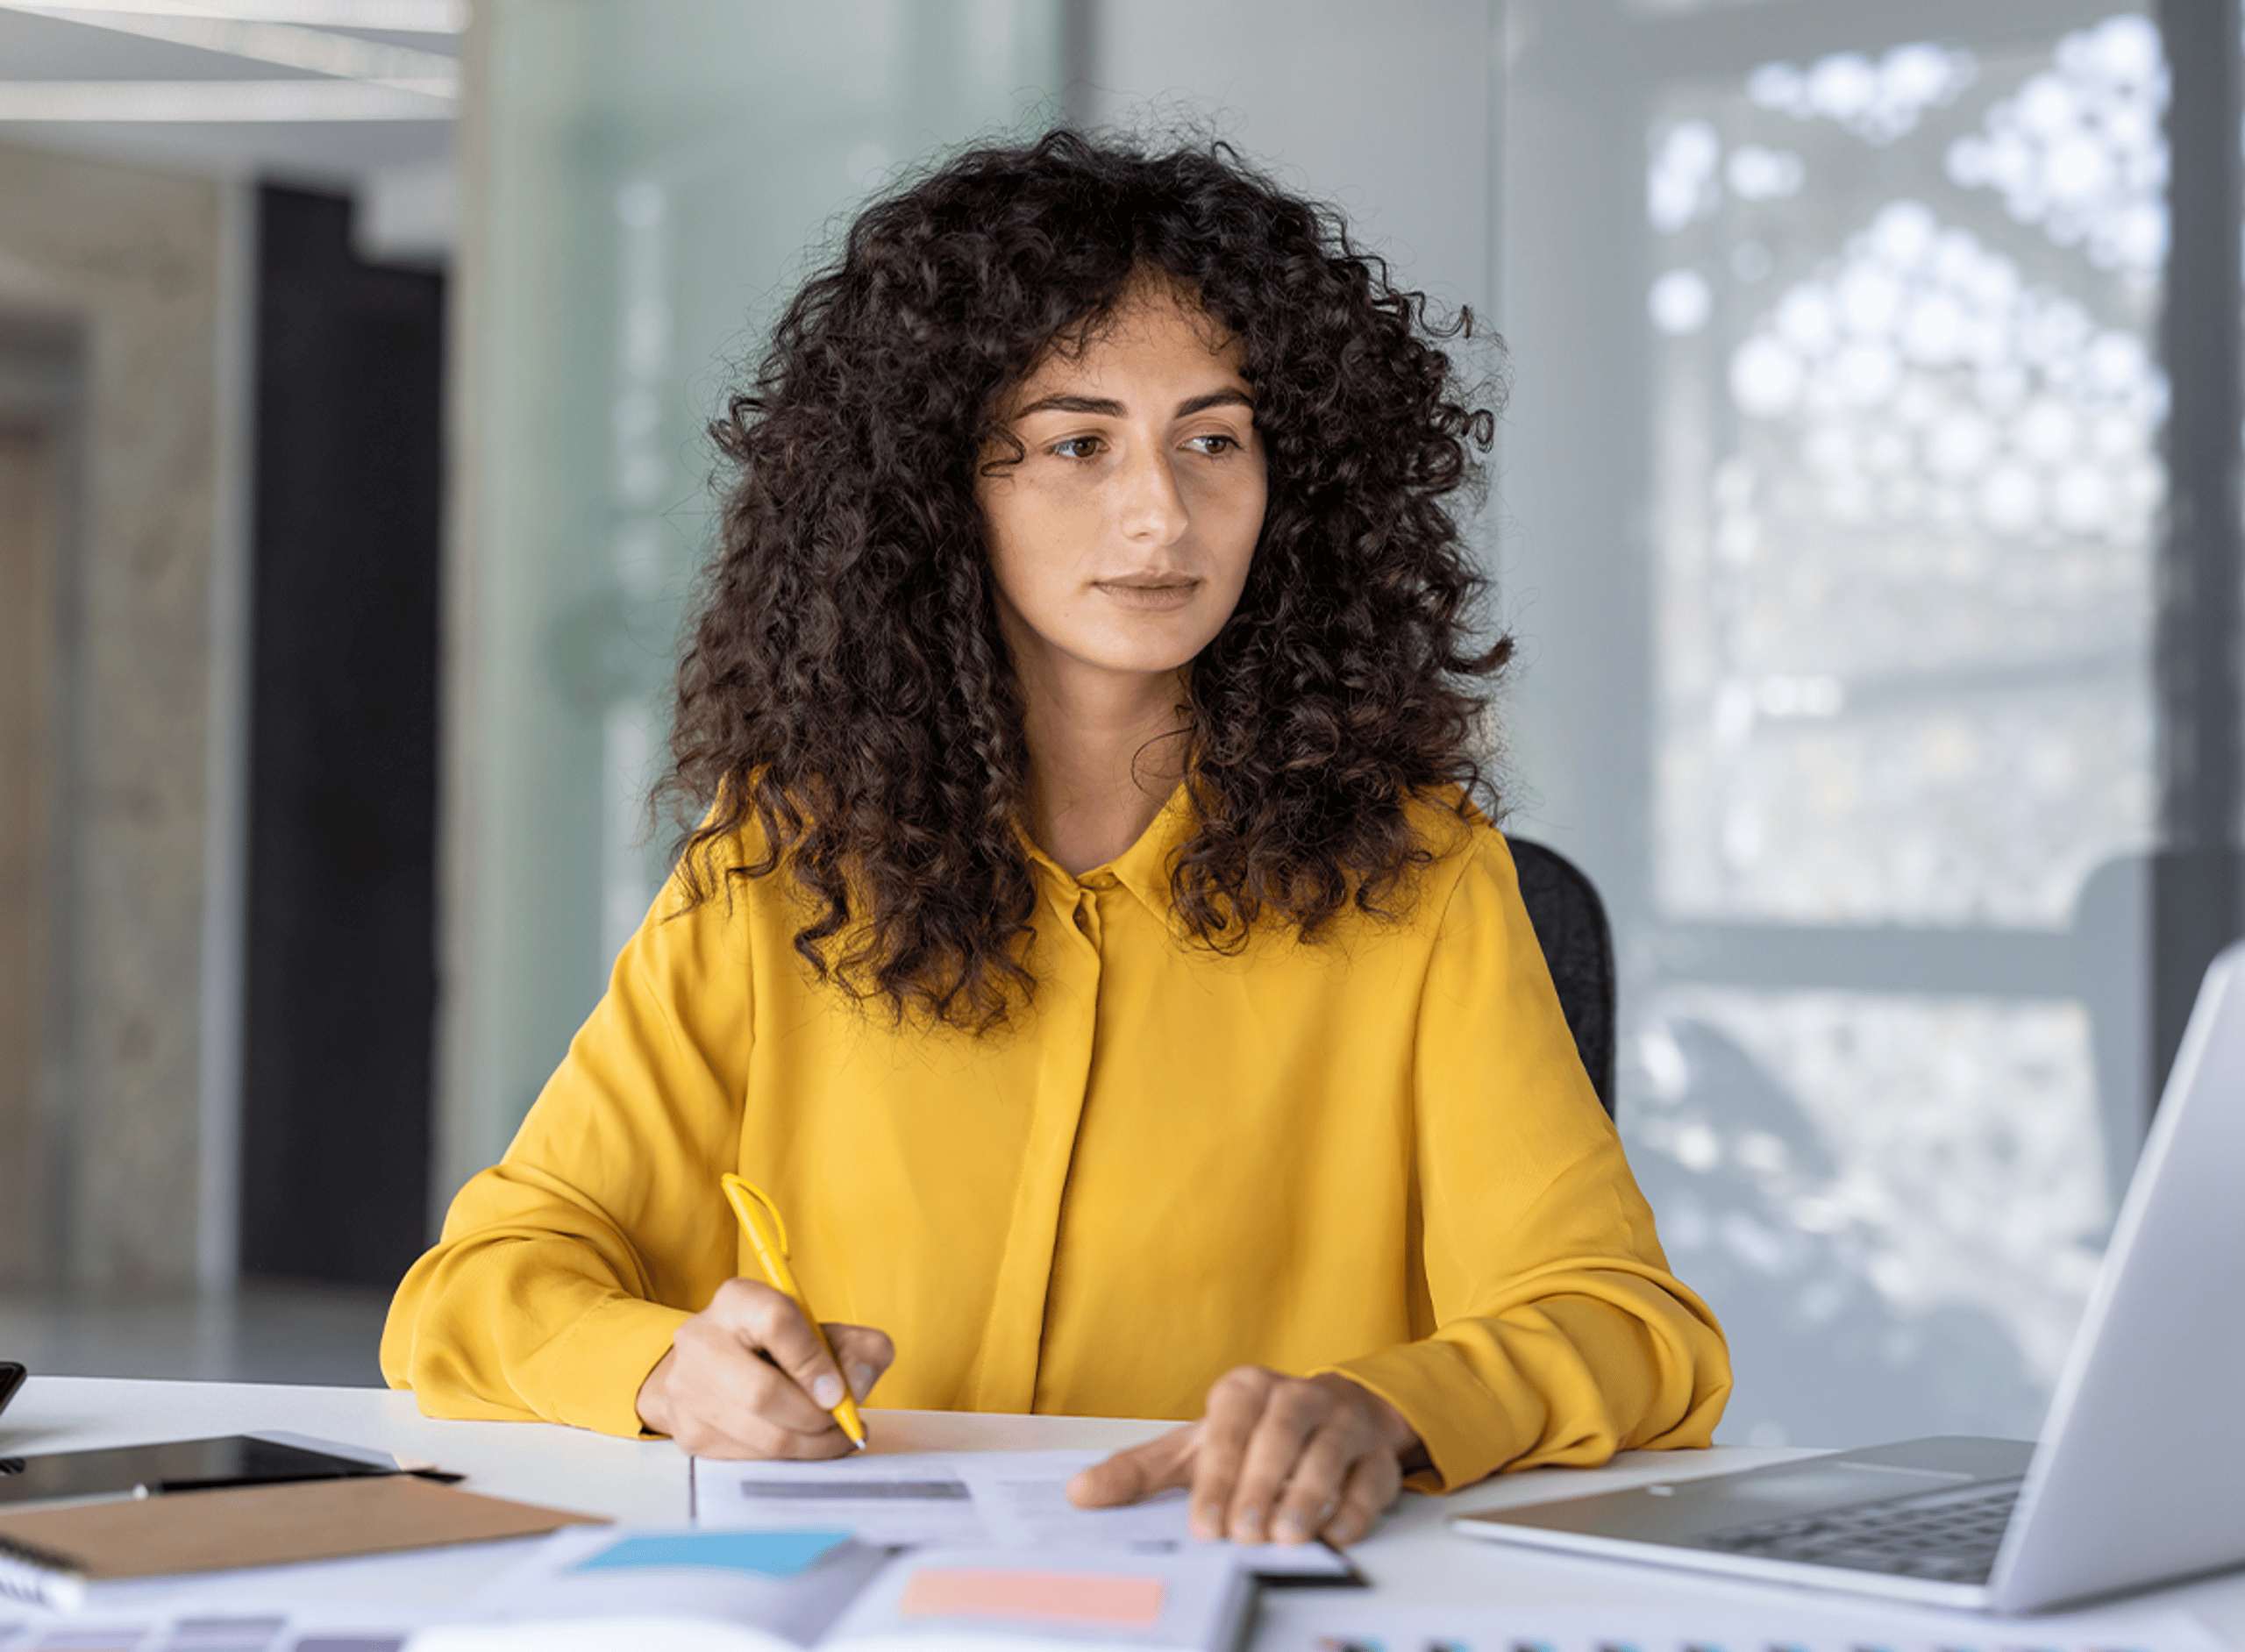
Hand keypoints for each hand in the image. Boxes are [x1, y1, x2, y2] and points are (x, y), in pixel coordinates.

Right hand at [635, 1277, 893, 1457]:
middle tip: (840, 1421)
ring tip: (832, 1437)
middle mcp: (701, 1339)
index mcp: (737, 1300)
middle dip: (814, 1417)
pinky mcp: (688, 1431)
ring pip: (761, 1434)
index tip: (839, 1391)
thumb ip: (859, 1349)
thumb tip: (856, 1385)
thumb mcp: (823, 1333)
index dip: (815, 1363)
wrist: (713, 1370)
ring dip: (810, 1445)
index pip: (777, 1322)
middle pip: (763, 1392)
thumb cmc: (777, 1349)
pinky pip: (750, 1459)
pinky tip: (803, 1445)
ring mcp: (687, 1389)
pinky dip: (788, 1459)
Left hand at [1065, 1367, 1424, 1546]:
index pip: (1230, 1429)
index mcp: (1246, 1390)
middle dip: (1261, 1487)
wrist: (1330, 1415)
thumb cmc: (1255, 1435)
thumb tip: (1079, 1492)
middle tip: (1244, 1534)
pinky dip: (1354, 1507)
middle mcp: (1297, 1397)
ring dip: (1308, 1497)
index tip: (1205, 1524)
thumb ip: (1138, 1471)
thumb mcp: (1193, 1448)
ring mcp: (1342, 1422)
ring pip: (1329, 1453)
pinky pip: (1370, 1477)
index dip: (1217, 1477)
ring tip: (1286, 1537)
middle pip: (1280, 1436)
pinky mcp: (1375, 1453)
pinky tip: (1335, 1533)